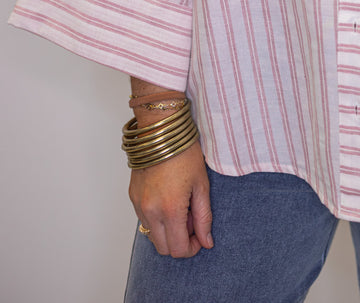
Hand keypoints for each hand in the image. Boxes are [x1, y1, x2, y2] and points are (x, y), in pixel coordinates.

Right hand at [129, 140, 213, 257]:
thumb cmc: (184, 152)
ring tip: (180, 206)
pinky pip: (144, 219)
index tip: (200, 236)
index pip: (178, 249)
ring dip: (167, 230)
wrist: (161, 131)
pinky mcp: (132, 197)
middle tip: (191, 218)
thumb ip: (204, 217)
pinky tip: (168, 199)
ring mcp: (138, 204)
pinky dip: (157, 218)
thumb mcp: (201, 185)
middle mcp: (150, 211)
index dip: (192, 248)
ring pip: (152, 235)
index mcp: (170, 209)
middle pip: (163, 248)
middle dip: (179, 240)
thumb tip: (206, 241)